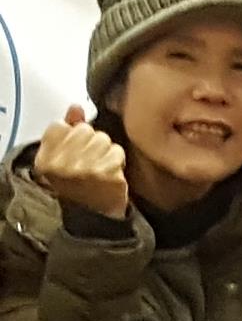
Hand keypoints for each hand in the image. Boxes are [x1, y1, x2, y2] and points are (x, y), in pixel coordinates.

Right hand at [32, 105, 127, 221]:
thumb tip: (75, 106)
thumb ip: (68, 129)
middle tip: (90, 160)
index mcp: (45, 159)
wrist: (94, 214)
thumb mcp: (63, 157)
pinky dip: (117, 160)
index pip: (60, 126)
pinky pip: (116, 151)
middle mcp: (61, 164)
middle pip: (84, 129)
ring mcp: (84, 169)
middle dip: (91, 142)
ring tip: (100, 166)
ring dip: (105, 150)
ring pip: (102, 138)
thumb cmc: (79, 182)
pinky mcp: (106, 174)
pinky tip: (111, 172)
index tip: (74, 150)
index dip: (71, 134)